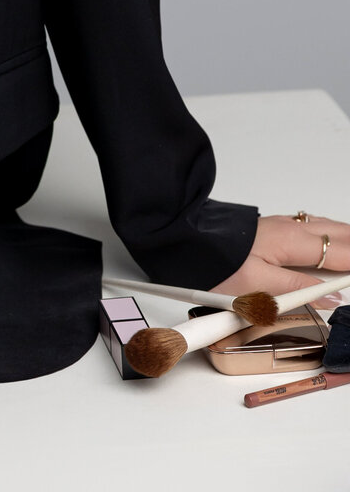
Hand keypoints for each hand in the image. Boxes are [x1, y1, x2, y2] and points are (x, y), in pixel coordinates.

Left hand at [207, 212, 349, 295]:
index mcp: (293, 242)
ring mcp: (282, 226)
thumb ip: (299, 289)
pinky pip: (312, 228)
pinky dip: (330, 235)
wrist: (184, 238)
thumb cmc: (215, 262)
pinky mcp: (273, 228)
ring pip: (327, 228)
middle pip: (340, 234)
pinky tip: (329, 241)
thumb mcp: (259, 287)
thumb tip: (333, 293)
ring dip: (346, 239)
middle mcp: (291, 228)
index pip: (343, 253)